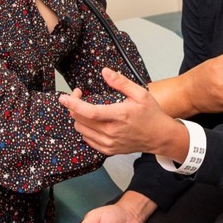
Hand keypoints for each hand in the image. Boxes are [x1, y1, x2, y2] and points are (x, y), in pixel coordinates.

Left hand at [59, 68, 187, 157]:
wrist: (159, 136)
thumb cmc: (151, 114)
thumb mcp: (140, 93)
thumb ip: (121, 82)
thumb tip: (105, 72)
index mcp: (119, 116)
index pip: (89, 111)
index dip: (73, 104)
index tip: (63, 97)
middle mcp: (112, 132)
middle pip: (80, 120)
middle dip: (74, 105)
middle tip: (79, 95)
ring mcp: (109, 143)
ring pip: (81, 130)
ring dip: (79, 117)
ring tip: (86, 108)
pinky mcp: (108, 150)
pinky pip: (87, 139)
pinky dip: (85, 129)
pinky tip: (93, 121)